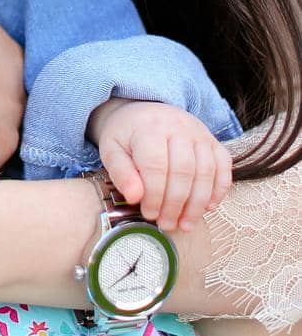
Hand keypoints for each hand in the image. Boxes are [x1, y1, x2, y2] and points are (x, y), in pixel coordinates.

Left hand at [93, 99, 231, 231]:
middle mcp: (178, 126)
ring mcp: (199, 132)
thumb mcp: (111, 149)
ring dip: (197, 203)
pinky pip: (224, 165)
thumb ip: (120, 173)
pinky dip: (219, 189)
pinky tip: (208, 207)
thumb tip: (135, 197)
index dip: (154, 195)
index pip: (156, 166)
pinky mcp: (213, 140)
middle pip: (183, 171)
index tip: (149, 214)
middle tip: (167, 224)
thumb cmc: (127, 135)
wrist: (144, 111)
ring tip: (185, 224)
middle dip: (175, 204)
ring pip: (206, 171)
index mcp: (149, 128)